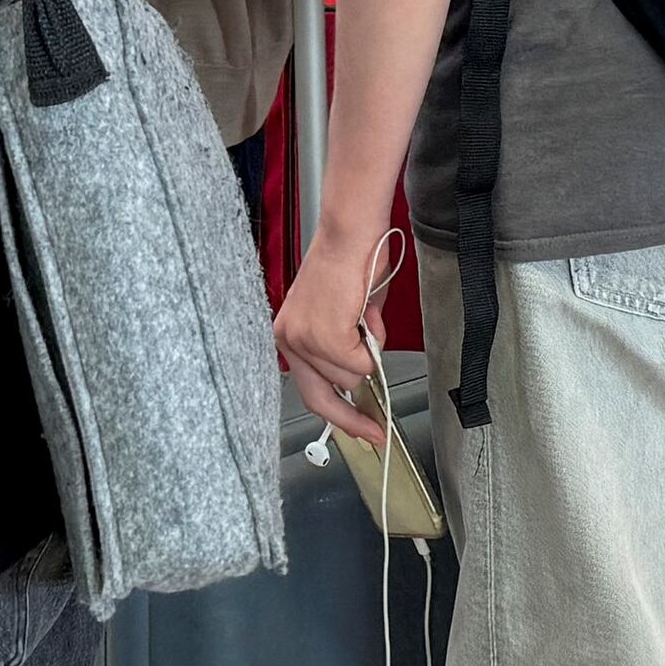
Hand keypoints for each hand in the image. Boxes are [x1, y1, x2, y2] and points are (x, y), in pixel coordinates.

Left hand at [275, 230, 389, 451]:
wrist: (351, 234)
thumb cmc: (351, 263)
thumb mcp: (344, 315)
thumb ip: (347, 348)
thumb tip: (364, 372)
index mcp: (289, 334)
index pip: (309, 390)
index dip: (337, 416)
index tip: (360, 431)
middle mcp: (289, 339)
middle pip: (325, 396)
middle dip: (354, 412)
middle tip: (376, 427)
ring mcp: (305, 339)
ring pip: (350, 377)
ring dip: (368, 353)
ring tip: (365, 317)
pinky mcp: (326, 336)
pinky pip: (362, 362)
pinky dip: (373, 343)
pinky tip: (366, 314)